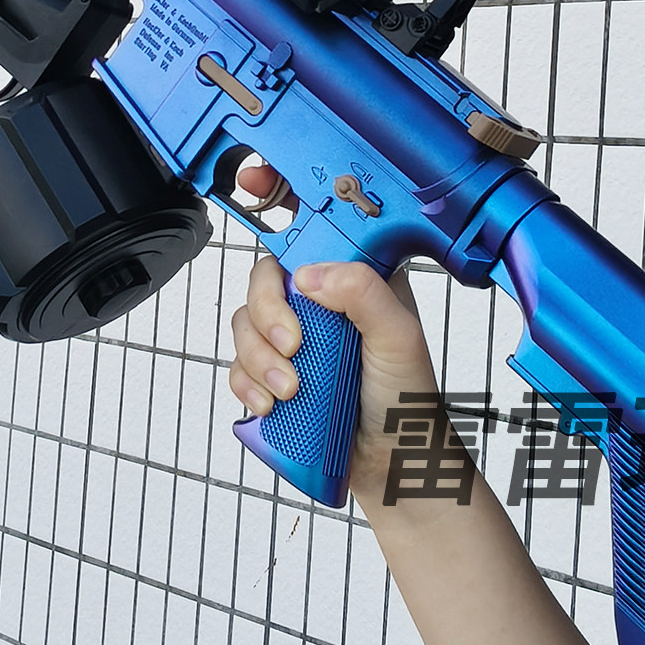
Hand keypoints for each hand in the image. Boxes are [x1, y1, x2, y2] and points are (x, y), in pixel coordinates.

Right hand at [227, 164, 445, 513]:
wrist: (393, 463)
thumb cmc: (407, 397)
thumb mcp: (399, 335)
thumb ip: (362, 292)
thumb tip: (308, 274)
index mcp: (352, 274)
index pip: (310, 223)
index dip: (278, 194)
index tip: (252, 181)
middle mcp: (319, 298)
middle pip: (263, 276)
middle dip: (268, 312)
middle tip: (294, 346)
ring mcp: (293, 334)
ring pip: (245, 322)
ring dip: (260, 358)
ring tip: (293, 389)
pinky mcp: (273, 370)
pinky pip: (237, 363)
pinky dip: (248, 383)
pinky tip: (272, 403)